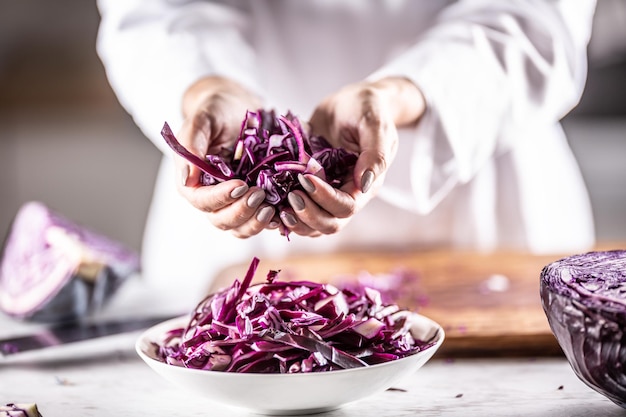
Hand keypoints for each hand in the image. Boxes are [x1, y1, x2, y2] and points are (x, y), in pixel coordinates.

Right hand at [175, 76, 276, 237]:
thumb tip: (188, 178)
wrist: (239, 108)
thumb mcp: (203, 119)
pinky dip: (270, 222)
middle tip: (260, 195)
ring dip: (255, 223)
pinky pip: (258, 220)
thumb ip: (192, 142)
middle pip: (221, 220)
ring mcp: (232, 202)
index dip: (220, 198)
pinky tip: (282, 215)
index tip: (240, 185)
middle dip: (240, 212)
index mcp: (193, 181)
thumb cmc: (217, 111)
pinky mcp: (252, 202)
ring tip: (272, 210)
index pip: (202, 200)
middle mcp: (210, 197)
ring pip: (239, 227)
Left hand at [281, 77, 425, 236]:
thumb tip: (366, 184)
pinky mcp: (310, 187)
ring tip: (278, 208)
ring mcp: (327, 193)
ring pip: (313, 224)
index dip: (325, 198)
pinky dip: (286, 213)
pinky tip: (271, 205)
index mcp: (365, 184)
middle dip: (308, 215)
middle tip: (289, 197)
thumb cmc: (366, 108)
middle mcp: (347, 194)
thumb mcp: (374, 124)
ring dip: (296, 221)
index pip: (346, 206)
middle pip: (330, 223)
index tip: (306, 179)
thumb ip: (375, 153)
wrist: (351, 102)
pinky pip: (299, 211)